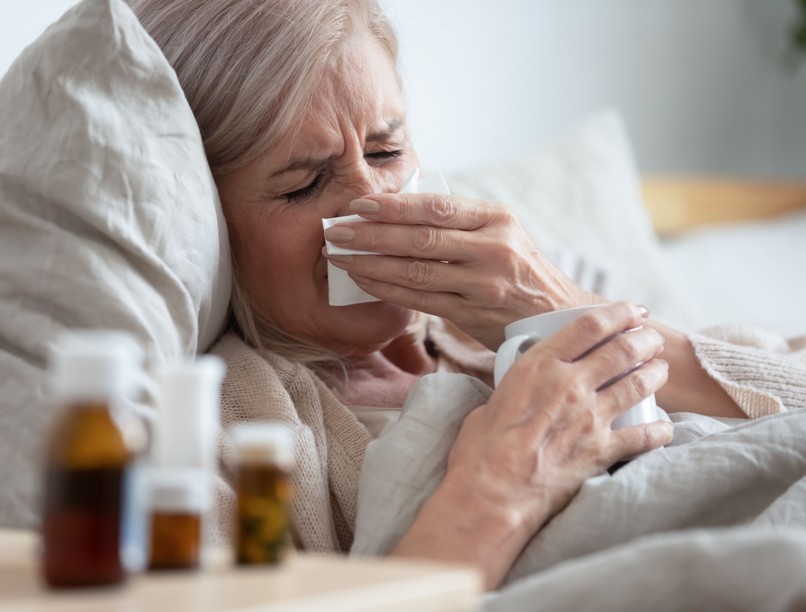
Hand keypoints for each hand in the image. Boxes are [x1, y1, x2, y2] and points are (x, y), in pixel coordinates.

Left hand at [323, 192, 600, 348]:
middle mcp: (492, 249)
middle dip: (371, 234)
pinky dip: (389, 291)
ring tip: (340, 258)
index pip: (436, 207)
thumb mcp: (502, 231)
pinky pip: (421, 301)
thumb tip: (399, 207)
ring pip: (416, 272)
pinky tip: (366, 282)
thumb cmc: (520, 268)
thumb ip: (460, 221)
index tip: (359, 204)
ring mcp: (483, 285)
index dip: (393, 205)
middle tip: (337, 231)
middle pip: (420, 238)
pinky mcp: (473, 315)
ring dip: (371, 265)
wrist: (556, 315)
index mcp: (497, 219)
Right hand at [393, 302, 672, 588]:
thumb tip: (523, 389)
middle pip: (622, 348)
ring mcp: (589, 417)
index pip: (589, 325)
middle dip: (644, 338)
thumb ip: (517, 387)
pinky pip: (643, 436)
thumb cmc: (480, 450)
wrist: (491, 494)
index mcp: (540, 365)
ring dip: (656, 372)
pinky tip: (664, 427)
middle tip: (651, 337)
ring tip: (660, 368)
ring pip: (638, 383)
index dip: (618, 312)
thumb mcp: (493, 400)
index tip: (632, 310)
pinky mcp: (601, 451)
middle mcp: (570, 385)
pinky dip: (659, 430)